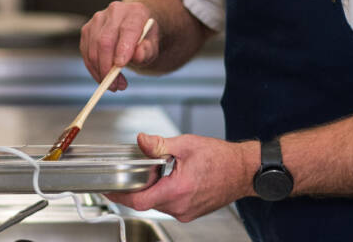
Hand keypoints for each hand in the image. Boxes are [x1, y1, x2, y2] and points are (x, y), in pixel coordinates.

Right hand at [80, 1, 159, 90]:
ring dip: (101, 72)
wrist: (134, 29)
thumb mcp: (151, 47)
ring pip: (93, 48)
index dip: (123, 48)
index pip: (128, 29)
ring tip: (115, 85)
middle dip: (108, 67)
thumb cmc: (144, 40)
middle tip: (116, 86)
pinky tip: (104, 77)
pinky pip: (86, 52)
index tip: (121, 66)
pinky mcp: (87, 29)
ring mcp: (98, 18)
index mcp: (136, 12)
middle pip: (105, 40)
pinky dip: (93, 69)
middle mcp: (115, 11)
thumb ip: (147, 51)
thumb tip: (138, 55)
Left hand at [105, 132, 256, 221]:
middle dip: (138, 186)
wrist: (243, 171)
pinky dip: (164, 192)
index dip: (121, 195)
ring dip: (153, 189)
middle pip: (147, 202)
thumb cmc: (221, 158)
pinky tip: (171, 177)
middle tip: (135, 170)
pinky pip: (169, 205)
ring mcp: (186, 212)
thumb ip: (159, 145)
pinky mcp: (191, 212)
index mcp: (178, 190)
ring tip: (159, 170)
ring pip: (158, 204)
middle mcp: (181, 206)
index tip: (109, 189)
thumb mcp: (186, 144)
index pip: (140, 200)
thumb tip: (141, 140)